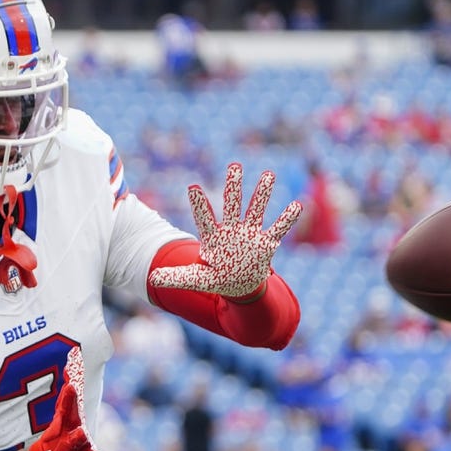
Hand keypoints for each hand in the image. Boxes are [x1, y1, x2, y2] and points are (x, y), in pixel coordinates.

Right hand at [21, 347, 140, 450]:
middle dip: (76, 437)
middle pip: (74, 440)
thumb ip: (71, 386)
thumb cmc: (59, 434)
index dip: (67, 398)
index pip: (65, 410)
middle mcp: (70, 445)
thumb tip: (74, 353)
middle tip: (81, 433)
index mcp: (65, 427)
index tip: (71, 386)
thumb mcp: (63, 414)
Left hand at [148, 162, 302, 298]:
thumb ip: (176, 277)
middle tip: (234, 165)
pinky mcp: (266, 243)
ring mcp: (250, 234)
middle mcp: (232, 230)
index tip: (192, 187)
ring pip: (257, 210)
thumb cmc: (217, 278)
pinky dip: (288, 219)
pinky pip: (279, 229)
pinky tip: (297, 204)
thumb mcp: (196, 279)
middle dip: (234, 186)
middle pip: (232, 204)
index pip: (205, 218)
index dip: (199, 204)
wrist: (240, 286)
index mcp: (214, 237)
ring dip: (263, 194)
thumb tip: (153, 278)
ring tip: (269, 174)